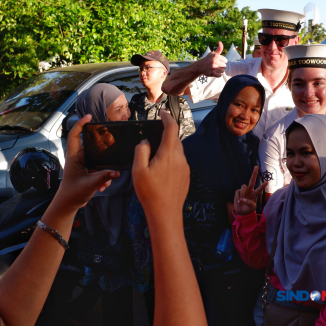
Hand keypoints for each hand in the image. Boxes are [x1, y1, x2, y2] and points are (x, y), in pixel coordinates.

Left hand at [55, 114, 119, 209]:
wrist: (68, 205)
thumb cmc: (73, 194)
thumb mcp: (89, 185)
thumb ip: (103, 177)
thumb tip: (116, 172)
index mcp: (74, 157)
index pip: (75, 136)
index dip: (80, 124)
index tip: (89, 117)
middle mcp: (78, 158)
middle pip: (91, 145)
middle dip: (102, 147)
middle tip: (111, 145)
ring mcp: (84, 165)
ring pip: (98, 160)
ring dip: (104, 169)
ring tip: (105, 181)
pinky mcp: (88, 172)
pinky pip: (100, 169)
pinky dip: (103, 177)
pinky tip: (103, 187)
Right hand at [133, 110, 189, 227]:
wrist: (166, 213)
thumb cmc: (150, 192)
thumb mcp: (138, 170)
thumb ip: (141, 151)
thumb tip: (146, 142)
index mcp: (169, 153)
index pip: (172, 128)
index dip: (167, 118)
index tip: (162, 112)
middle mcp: (180, 158)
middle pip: (175, 139)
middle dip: (166, 133)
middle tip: (154, 135)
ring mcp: (185, 167)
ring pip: (178, 150)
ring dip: (168, 147)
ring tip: (155, 155)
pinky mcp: (186, 176)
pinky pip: (179, 161)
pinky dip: (171, 158)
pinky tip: (161, 169)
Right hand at [199, 42, 227, 76]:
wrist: (199, 66)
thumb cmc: (208, 59)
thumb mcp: (213, 53)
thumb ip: (219, 49)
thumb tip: (220, 42)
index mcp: (216, 56)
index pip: (225, 61)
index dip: (222, 61)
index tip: (217, 61)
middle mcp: (215, 61)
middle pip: (224, 66)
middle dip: (221, 66)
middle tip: (215, 65)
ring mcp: (213, 67)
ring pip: (222, 71)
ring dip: (219, 71)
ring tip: (214, 69)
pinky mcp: (212, 73)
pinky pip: (220, 75)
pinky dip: (217, 75)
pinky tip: (213, 72)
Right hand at [233, 166, 266, 215]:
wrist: (241, 211)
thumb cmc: (248, 208)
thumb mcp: (252, 207)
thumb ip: (249, 203)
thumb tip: (243, 199)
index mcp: (255, 194)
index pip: (259, 189)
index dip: (263, 186)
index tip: (267, 182)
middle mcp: (250, 190)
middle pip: (252, 181)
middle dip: (254, 174)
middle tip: (256, 167)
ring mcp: (244, 191)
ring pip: (243, 186)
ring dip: (242, 193)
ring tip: (241, 200)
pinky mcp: (238, 192)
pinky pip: (238, 192)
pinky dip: (238, 197)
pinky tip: (239, 201)